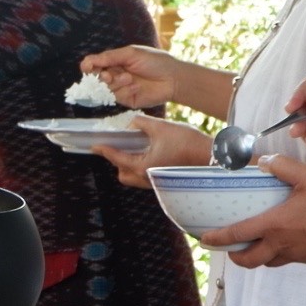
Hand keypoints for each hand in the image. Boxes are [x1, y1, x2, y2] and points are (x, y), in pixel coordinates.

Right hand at [81, 45, 195, 109]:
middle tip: (107, 75)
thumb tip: (88, 60)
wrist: (173, 78)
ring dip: (116, 83)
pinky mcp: (127, 100)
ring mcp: (121, 88)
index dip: (88, 66)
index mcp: (115, 61)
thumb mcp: (131, 53)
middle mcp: (115, 75)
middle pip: (96, 78)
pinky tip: (136, 86)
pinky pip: (117, 97)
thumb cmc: (155, 61)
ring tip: (129, 78)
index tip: (87, 67)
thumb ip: (110, 57)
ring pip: (106, 89)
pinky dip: (124, 90)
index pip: (95, 64)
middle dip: (100, 77)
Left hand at [95, 113, 209, 186]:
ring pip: (134, 177)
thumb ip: (141, 123)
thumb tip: (131, 123)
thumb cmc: (187, 143)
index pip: (117, 158)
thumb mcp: (161, 127)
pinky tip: (148, 153)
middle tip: (118, 145)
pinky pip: (145, 176)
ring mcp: (156, 182)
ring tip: (134, 148)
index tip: (95, 145)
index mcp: (143, 166)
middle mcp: (147, 178)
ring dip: (130, 164)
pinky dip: (141, 166)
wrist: (210, 157)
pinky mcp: (164, 180)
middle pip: (123, 173)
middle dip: (117, 161)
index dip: (104, 150)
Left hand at [214, 155, 305, 266]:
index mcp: (274, 225)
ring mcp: (295, 254)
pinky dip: (274, 253)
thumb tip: (263, 162)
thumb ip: (282, 166)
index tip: (204, 239)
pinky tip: (281, 239)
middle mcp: (280, 244)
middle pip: (247, 260)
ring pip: (266, 262)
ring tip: (252, 242)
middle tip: (226, 246)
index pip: (237, 235)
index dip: (217, 238)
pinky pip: (284, 259)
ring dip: (254, 255)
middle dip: (233, 255)